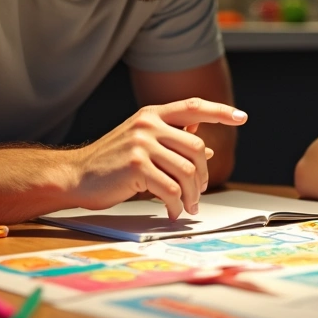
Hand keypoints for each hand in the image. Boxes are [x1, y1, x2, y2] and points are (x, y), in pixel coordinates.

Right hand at [67, 98, 246, 218]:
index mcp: (152, 114)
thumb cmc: (111, 162)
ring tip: (187, 206)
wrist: (76, 175)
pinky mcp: (136, 166)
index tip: (241, 117)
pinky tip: (171, 211)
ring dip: (191, 194)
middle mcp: (148, 124)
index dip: (220, 111)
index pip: (194, 106)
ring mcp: (141, 143)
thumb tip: (208, 148)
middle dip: (203, 176)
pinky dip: (175, 204)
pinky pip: (170, 188)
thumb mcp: (142, 141)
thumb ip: (172, 139)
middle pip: (196, 148)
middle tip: (198, 194)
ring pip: (186, 170)